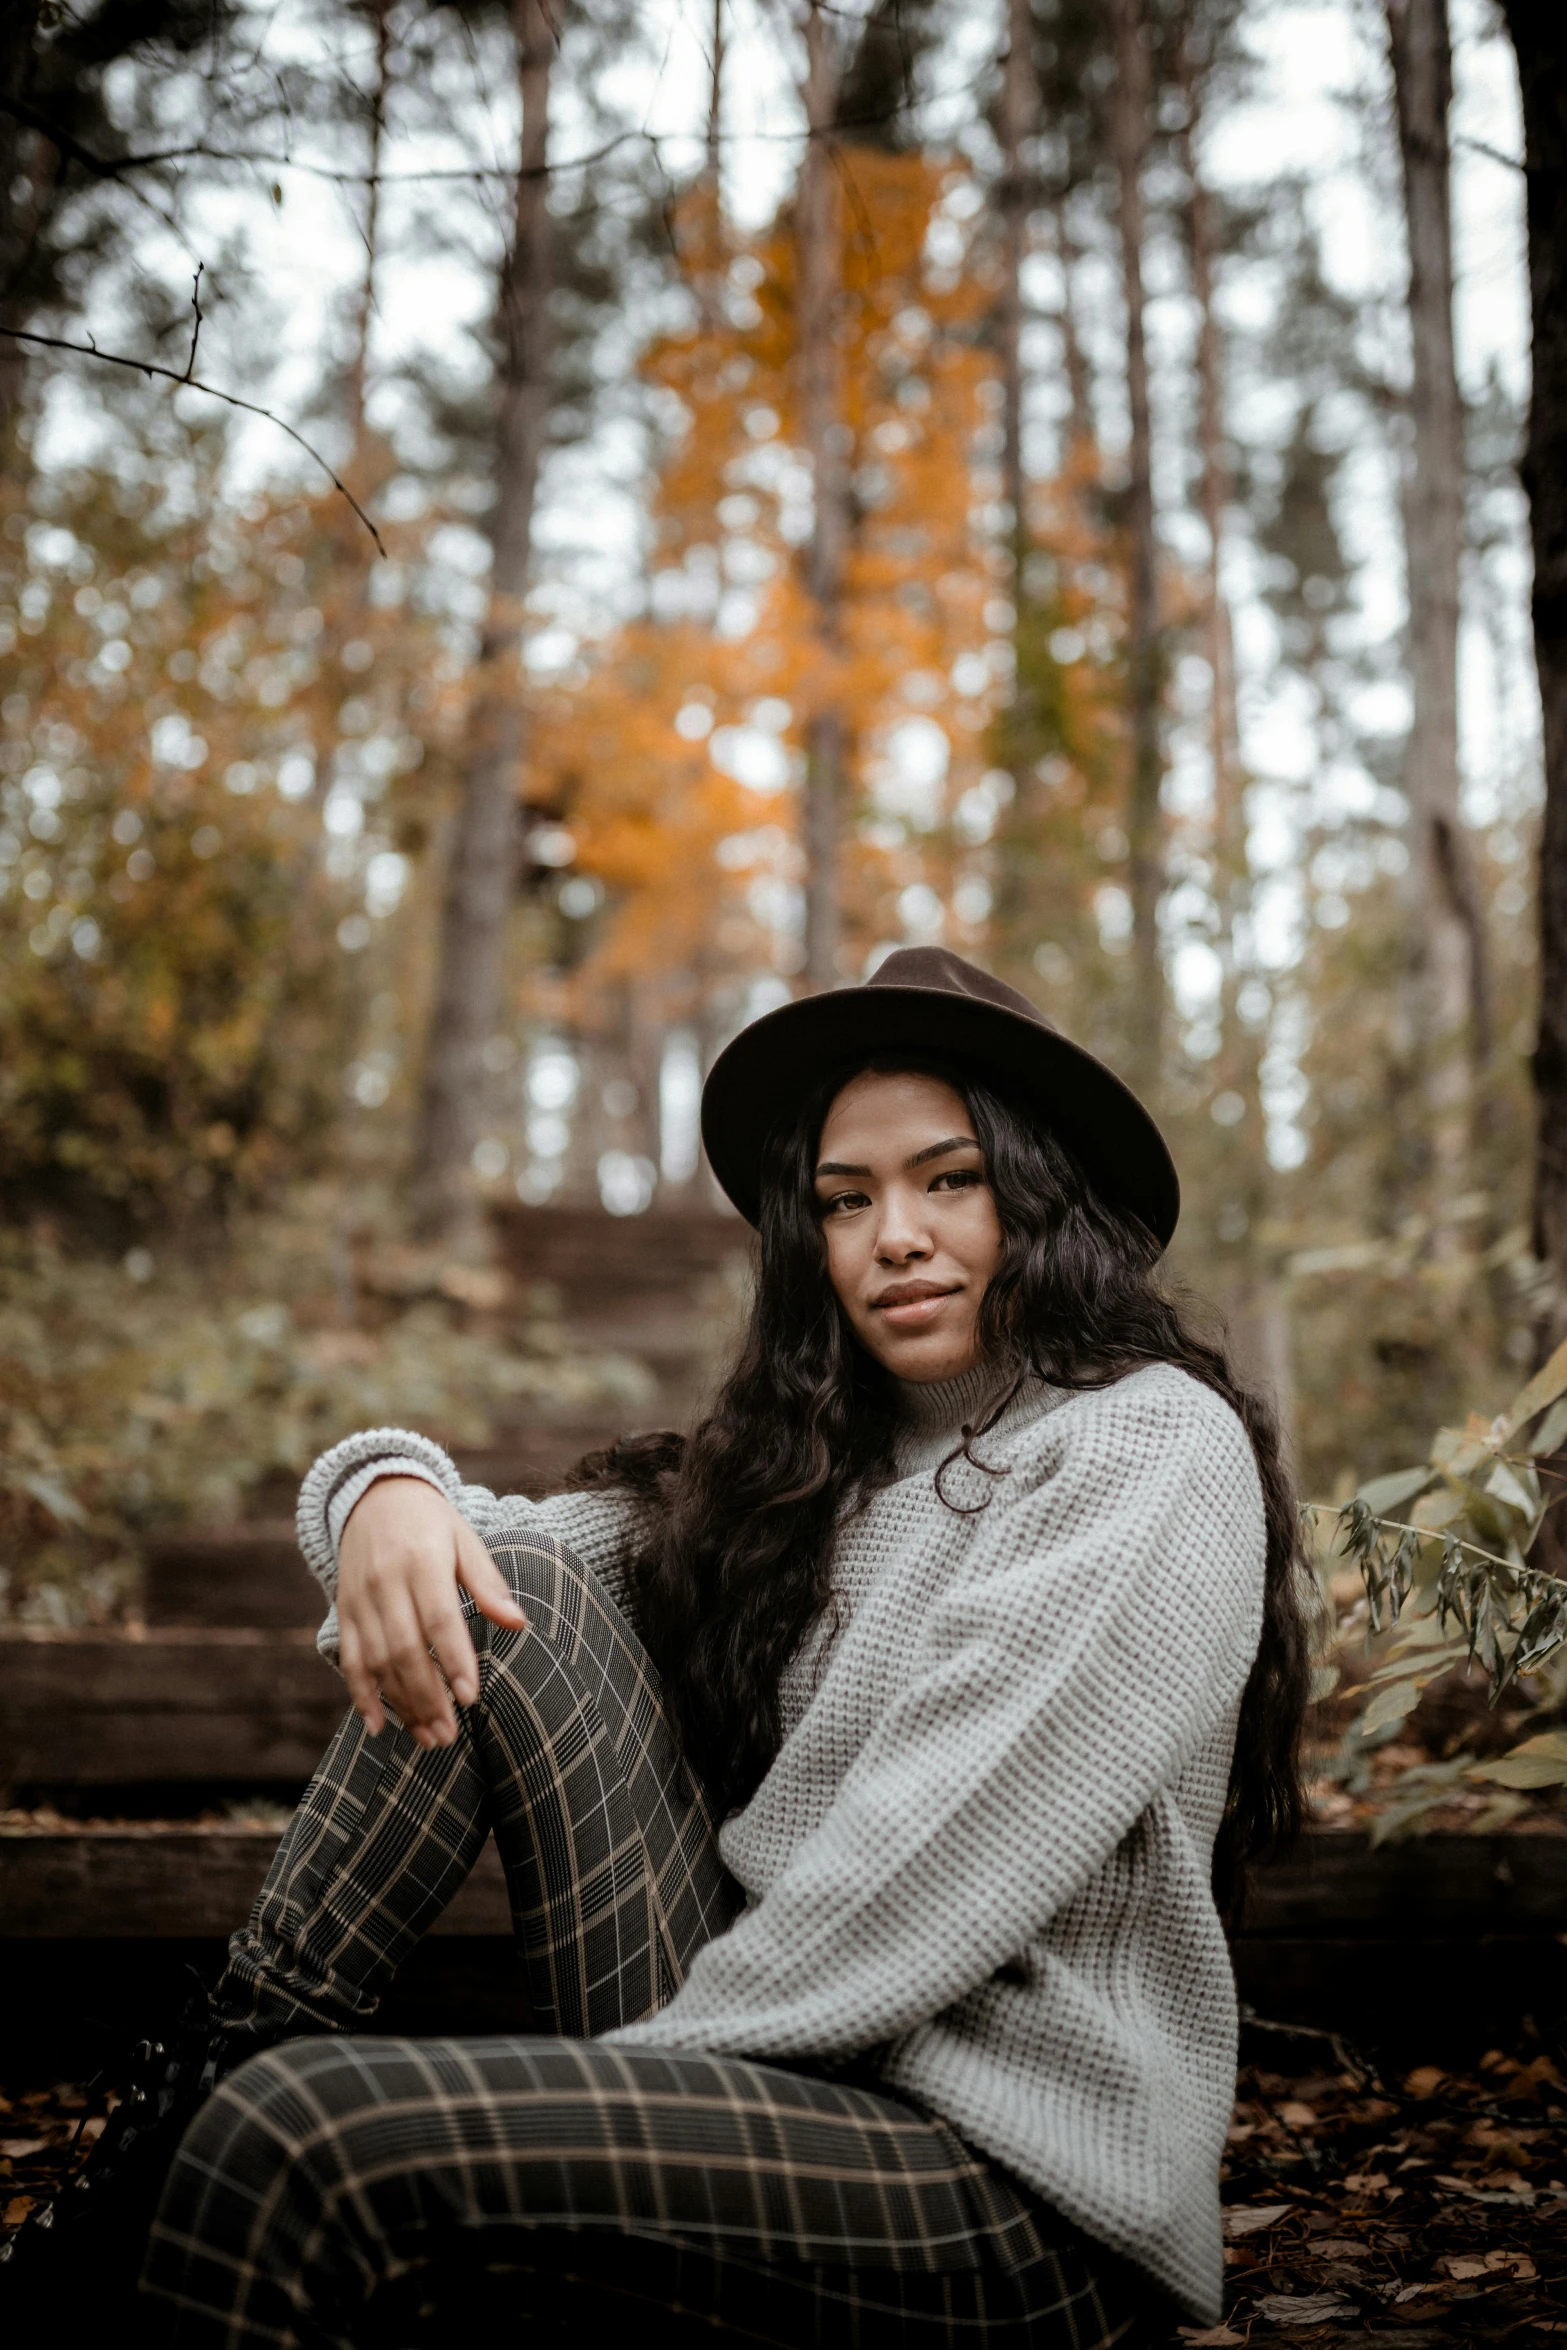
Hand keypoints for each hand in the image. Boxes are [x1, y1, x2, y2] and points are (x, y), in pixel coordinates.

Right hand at [336, 1477, 527, 1746]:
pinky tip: (379, 1726)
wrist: (373, 1495)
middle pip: (405, 1648)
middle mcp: (386, 1582)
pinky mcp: (345, 1610)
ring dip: (401, 1704)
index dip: (454, 1660)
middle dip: (428, 1697)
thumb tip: (519, 1624)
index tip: (471, 1696)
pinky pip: (350, 1659)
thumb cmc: (431, 1522)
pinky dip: (360, 1695)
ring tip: (429, 1738)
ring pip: (377, 1661)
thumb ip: (488, 1584)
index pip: (439, 1619)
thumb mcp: (465, 1540)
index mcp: (422, 1561)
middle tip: (450, 1735)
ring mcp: (360, 1599)